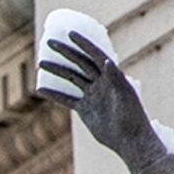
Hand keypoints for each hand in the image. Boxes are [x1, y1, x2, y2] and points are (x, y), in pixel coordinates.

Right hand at [36, 15, 158, 170]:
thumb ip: (116, 78)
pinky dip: (55, 94)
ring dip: (57, 70)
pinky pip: (67, 99)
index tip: (70, 33)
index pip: (95, 54)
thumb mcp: (125, 96)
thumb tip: (105, 60)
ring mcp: (92, 95)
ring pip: (71, 78)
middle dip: (65, 52)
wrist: (130, 140)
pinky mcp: (85, 109)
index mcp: (112, 75)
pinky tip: (40, 90)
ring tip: (41, 63)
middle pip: (80, 62)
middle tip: (49, 43)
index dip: (83, 43)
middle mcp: (101, 81)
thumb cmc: (132, 117)